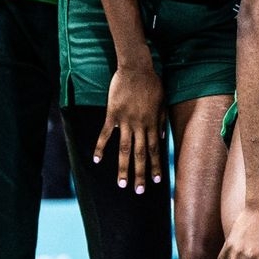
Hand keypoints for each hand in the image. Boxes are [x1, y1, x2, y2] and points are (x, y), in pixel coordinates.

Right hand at [94, 63, 166, 191]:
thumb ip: (160, 120)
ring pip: (124, 149)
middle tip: (140, 191)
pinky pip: (105, 134)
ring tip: (121, 184)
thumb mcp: (161, 101)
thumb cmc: (152, 83)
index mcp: (152, 122)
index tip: (158, 180)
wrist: (136, 67)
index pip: (155, 148)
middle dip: (140, 173)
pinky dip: (100, 147)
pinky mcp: (112, 114)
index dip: (156, 164)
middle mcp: (139, 124)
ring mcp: (125, 120)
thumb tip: (161, 137)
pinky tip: (96, 161)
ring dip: (123, 168)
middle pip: (140, 153)